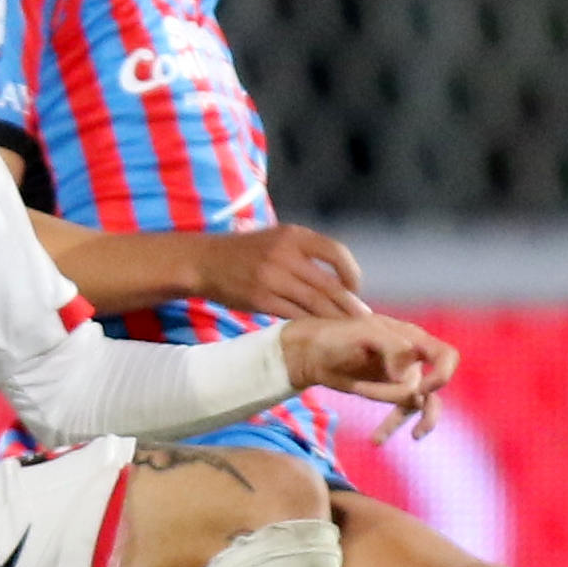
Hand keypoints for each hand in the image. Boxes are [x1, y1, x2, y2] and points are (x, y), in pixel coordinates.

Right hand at [200, 224, 368, 319]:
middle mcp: (285, 255)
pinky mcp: (261, 299)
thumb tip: (339, 277)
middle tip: (363, 319)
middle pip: (330, 284)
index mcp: (294, 235)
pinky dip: (310, 324)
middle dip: (349, 305)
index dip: (352, 273)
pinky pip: (294, 315)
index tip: (356, 288)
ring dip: (334, 319)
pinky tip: (319, 331)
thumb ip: (305, 252)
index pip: (337, 252)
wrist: (204, 261)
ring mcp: (272, 278)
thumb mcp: (277, 239)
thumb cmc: (245, 252)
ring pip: (315, 303)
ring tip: (347, 329)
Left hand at [279, 311, 455, 440]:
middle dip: (423, 402)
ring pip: (422, 404)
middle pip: (437, 386)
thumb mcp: (363, 333)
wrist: (311, 353)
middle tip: (407, 407)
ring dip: (413, 420)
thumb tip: (409, 378)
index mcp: (412, 339)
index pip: (446, 357)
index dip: (442, 375)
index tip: (421, 389)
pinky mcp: (388, 393)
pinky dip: (390, 427)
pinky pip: (399, 413)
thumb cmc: (337, 335)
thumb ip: (391, 347)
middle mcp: (412, 359)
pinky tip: (376, 440)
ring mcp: (402, 377)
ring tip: (408, 436)